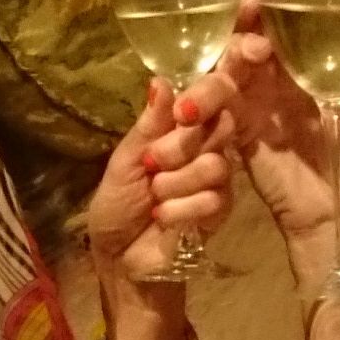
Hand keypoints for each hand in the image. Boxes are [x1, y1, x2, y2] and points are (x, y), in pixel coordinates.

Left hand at [86, 69, 235, 289]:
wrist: (120, 257)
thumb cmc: (117, 205)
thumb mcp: (125, 161)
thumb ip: (149, 126)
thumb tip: (160, 82)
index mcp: (179, 132)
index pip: (204, 103)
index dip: (196, 106)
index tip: (179, 117)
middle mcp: (203, 150)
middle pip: (215, 129)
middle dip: (178, 149)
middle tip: (152, 167)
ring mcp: (216, 181)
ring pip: (214, 166)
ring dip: (175, 185)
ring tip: (155, 200)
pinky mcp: (221, 211)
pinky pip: (213, 199)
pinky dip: (181, 211)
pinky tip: (165, 219)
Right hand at [222, 0, 339, 278]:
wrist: (335, 215)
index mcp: (296, 69)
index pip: (272, 23)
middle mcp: (268, 84)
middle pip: (241, 42)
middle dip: (237, 19)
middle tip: (245, 4)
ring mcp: (249, 109)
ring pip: (225, 75)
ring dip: (223, 62)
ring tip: (241, 52)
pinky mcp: (237, 138)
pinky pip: (217, 115)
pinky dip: (208, 104)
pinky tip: (201, 95)